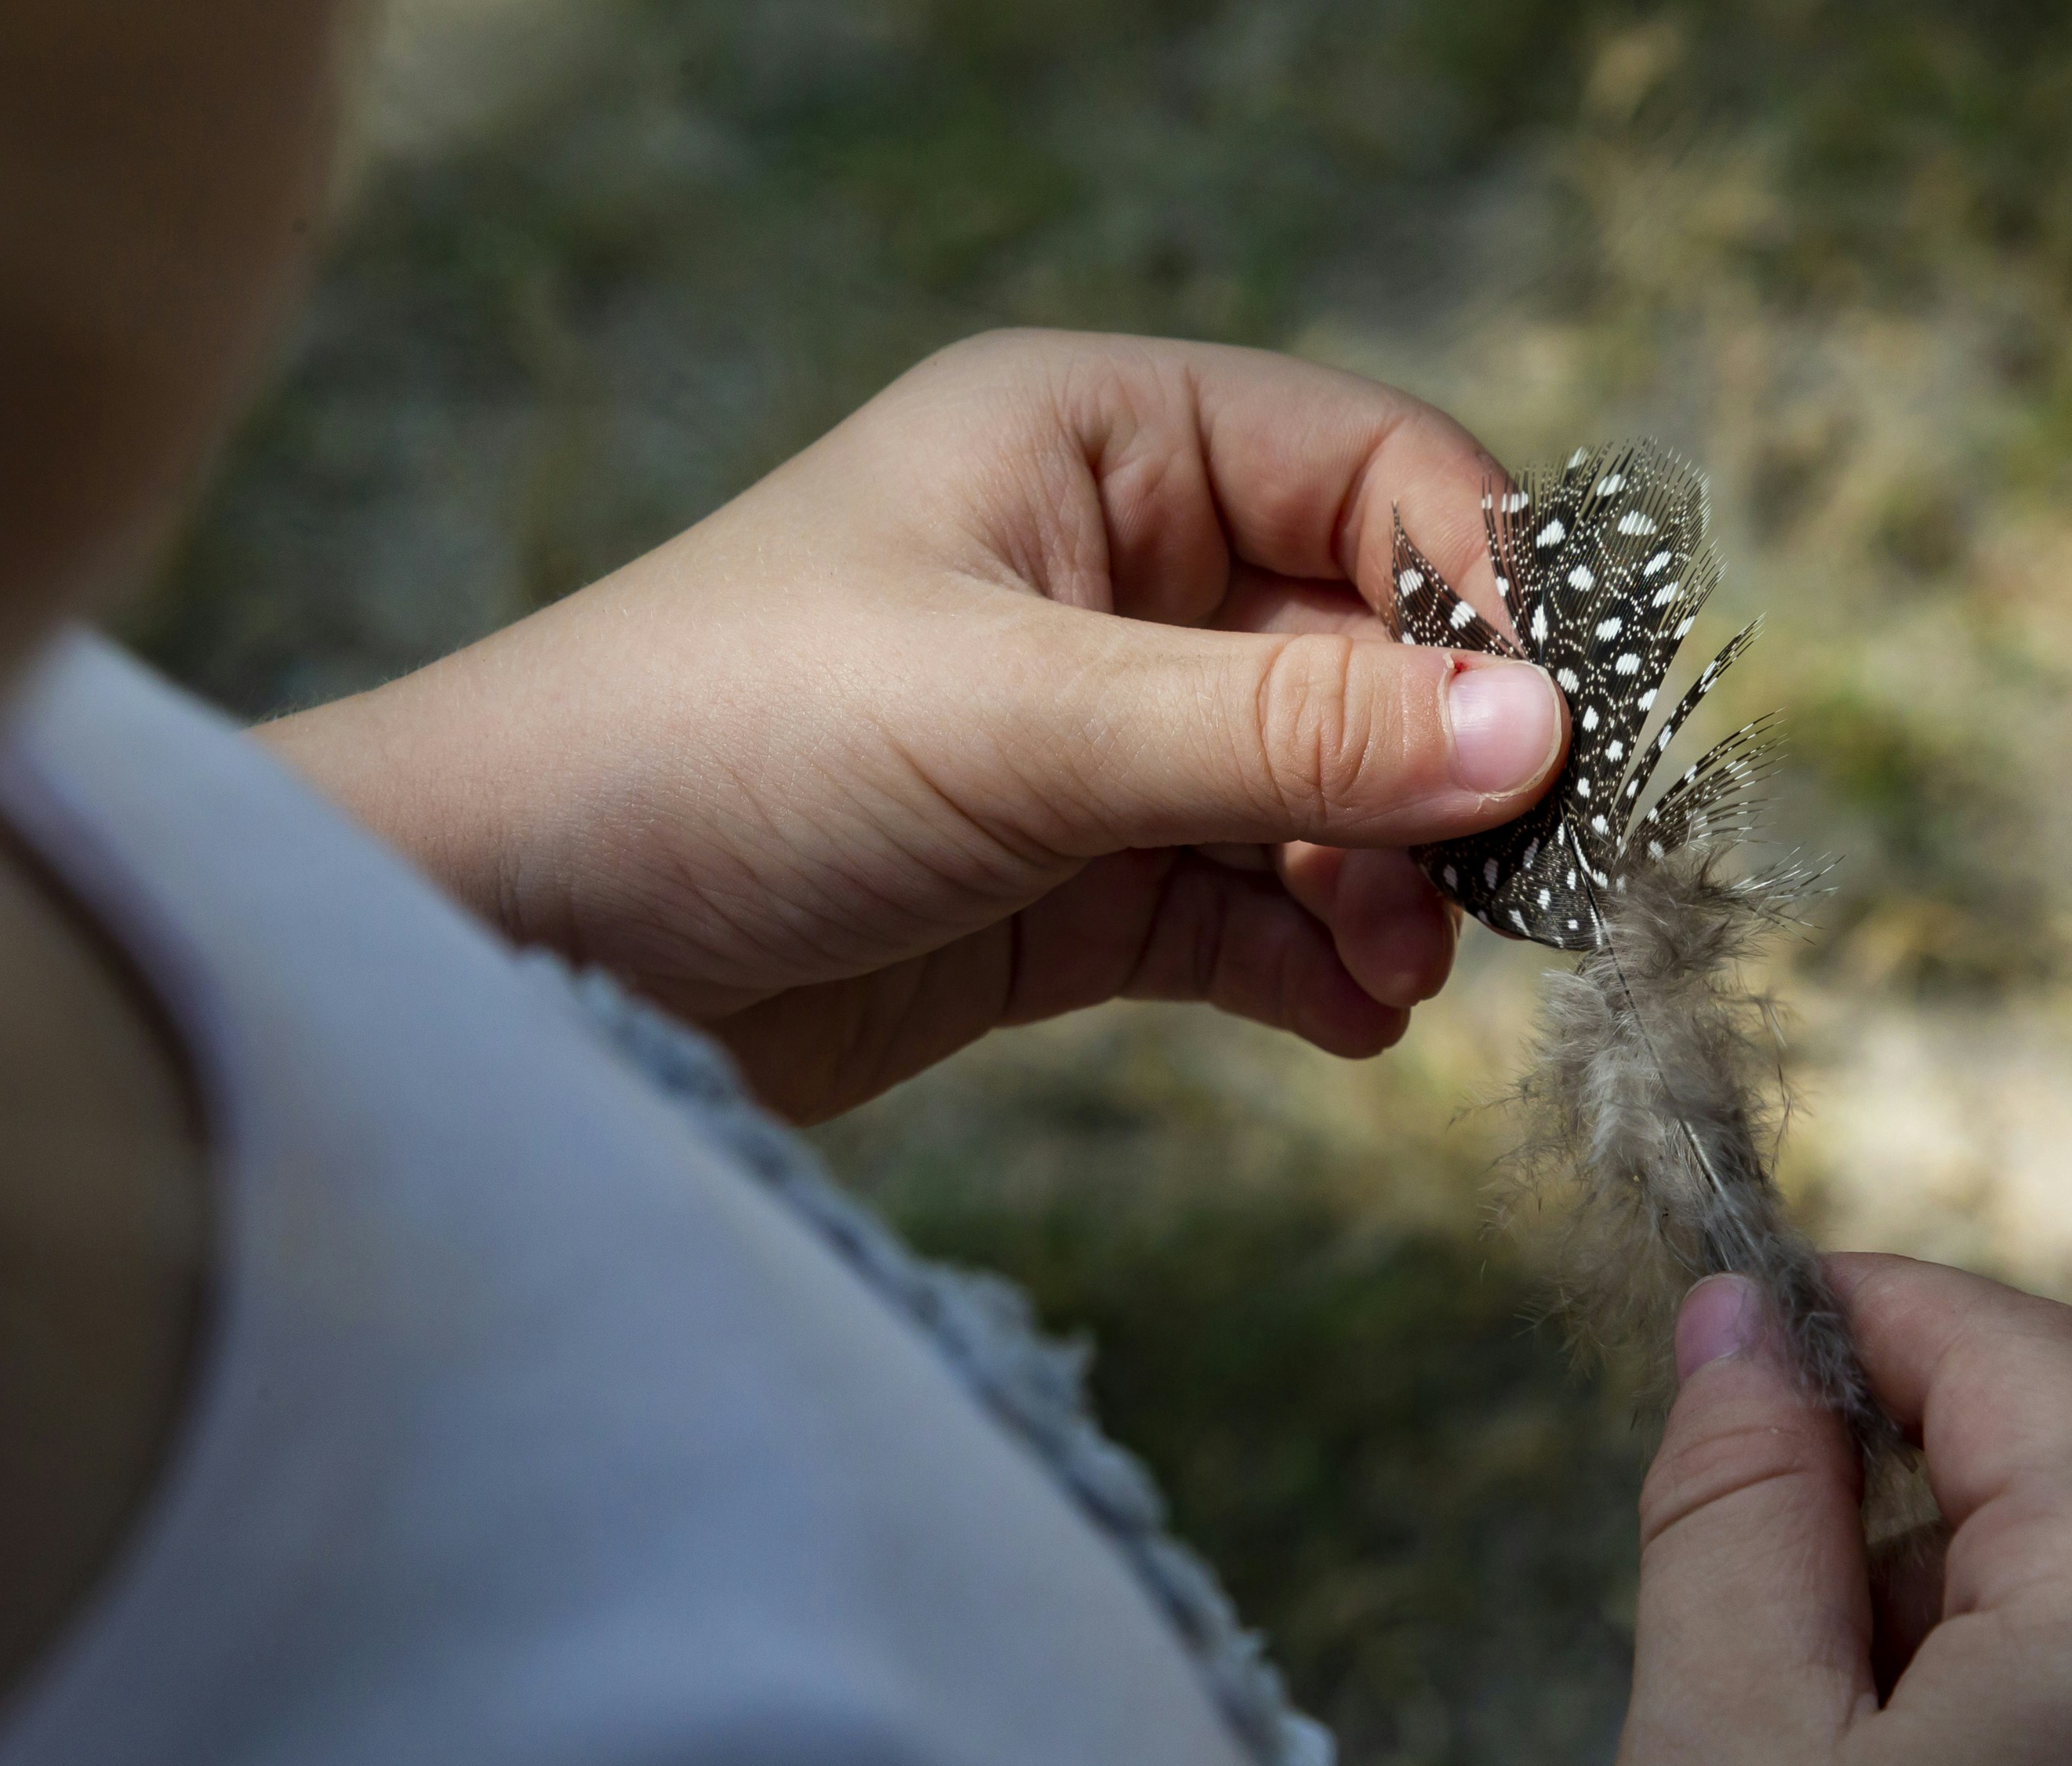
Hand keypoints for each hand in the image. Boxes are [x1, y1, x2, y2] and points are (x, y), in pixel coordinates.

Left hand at [258, 330, 1564, 1119]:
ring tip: (1402, 970)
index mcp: (1089, 443)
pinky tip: (1347, 1017)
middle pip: (1363, 641)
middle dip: (1441, 765)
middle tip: (1506, 890)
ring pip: (1318, 792)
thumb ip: (1290, 730)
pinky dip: (1309, 962)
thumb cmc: (722, 747)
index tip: (1560, 733)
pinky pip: (1242, 910)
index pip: (1368, 468)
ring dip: (1385, 881)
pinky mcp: (1060, 886)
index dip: (1483, 589)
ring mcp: (1087, 736)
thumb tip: (1541, 736)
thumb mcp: (1026, 719)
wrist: (511, 945)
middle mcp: (1102, 572)